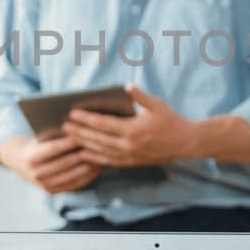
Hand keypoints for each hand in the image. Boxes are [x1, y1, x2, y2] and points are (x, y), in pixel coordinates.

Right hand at [0, 133, 100, 193]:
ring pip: (71, 176)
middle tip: (99, 147)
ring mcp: (44, 184)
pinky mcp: (51, 191)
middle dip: (83, 154)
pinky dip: (87, 177)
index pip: (54, 148)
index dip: (70, 142)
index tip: (85, 134)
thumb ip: (55, 135)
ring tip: (101, 158)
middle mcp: (36, 173)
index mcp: (32, 156)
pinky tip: (96, 169)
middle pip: (65, 163)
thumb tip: (78, 129)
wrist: (20, 163)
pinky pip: (73, 185)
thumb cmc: (36, 143)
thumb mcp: (40, 137)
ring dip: (88, 167)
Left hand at [63, 85, 194, 166]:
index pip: (103, 124)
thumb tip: (127, 86)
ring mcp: (130, 156)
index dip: (86, 119)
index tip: (71, 114)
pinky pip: (109, 162)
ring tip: (69, 138)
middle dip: (79, 132)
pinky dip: (95, 158)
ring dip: (83, 144)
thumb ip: (140, 96)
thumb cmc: (172, 120)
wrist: (186, 143)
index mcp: (133, 129)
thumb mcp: (157, 104)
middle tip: (62, 126)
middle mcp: (129, 145)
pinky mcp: (132, 163)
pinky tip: (84, 153)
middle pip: (97, 138)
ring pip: (100, 151)